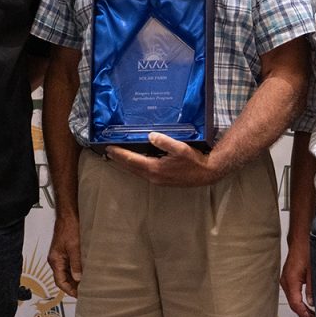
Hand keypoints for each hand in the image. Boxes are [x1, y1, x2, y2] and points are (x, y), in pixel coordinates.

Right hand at [48, 213, 81, 296]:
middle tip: (84, 292)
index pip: (60, 281)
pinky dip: (77, 270)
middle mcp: (56, 259)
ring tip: (86, 284)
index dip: (69, 290)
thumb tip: (78, 278)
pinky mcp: (66, 251)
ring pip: (67, 272)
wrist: (69, 215)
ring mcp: (60, 255)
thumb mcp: (74, 247)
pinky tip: (85, 272)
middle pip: (63, 278)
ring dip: (75, 279)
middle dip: (73, 286)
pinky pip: (70, 265)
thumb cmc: (69, 227)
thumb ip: (76, 263)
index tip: (78, 295)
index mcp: (55, 260)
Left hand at [106, 132, 225, 186]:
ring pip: (136, 171)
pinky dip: (136, 167)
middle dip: (119, 159)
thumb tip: (151, 135)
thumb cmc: (194, 160)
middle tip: (108, 151)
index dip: (119, 153)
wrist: (207, 174)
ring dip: (126, 164)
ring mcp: (157, 180)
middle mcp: (153, 176)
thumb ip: (164, 142)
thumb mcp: (181, 148)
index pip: (131, 160)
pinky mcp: (162, 180)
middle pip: (130, 167)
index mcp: (155, 168)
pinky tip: (135, 161)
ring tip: (118, 156)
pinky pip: (143, 173)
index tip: (108, 147)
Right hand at [280, 241, 315, 316]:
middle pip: (292, 303)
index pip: (295, 303)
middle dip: (303, 313)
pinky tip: (306, 303)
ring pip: (292, 299)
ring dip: (301, 307)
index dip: (303, 314)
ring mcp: (285, 279)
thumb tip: (311, 303)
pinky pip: (291, 293)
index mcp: (291, 281)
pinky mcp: (287, 277)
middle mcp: (285, 281)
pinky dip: (298, 300)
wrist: (300, 239)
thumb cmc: (306, 251)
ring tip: (311, 314)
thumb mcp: (313, 271)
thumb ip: (311, 288)